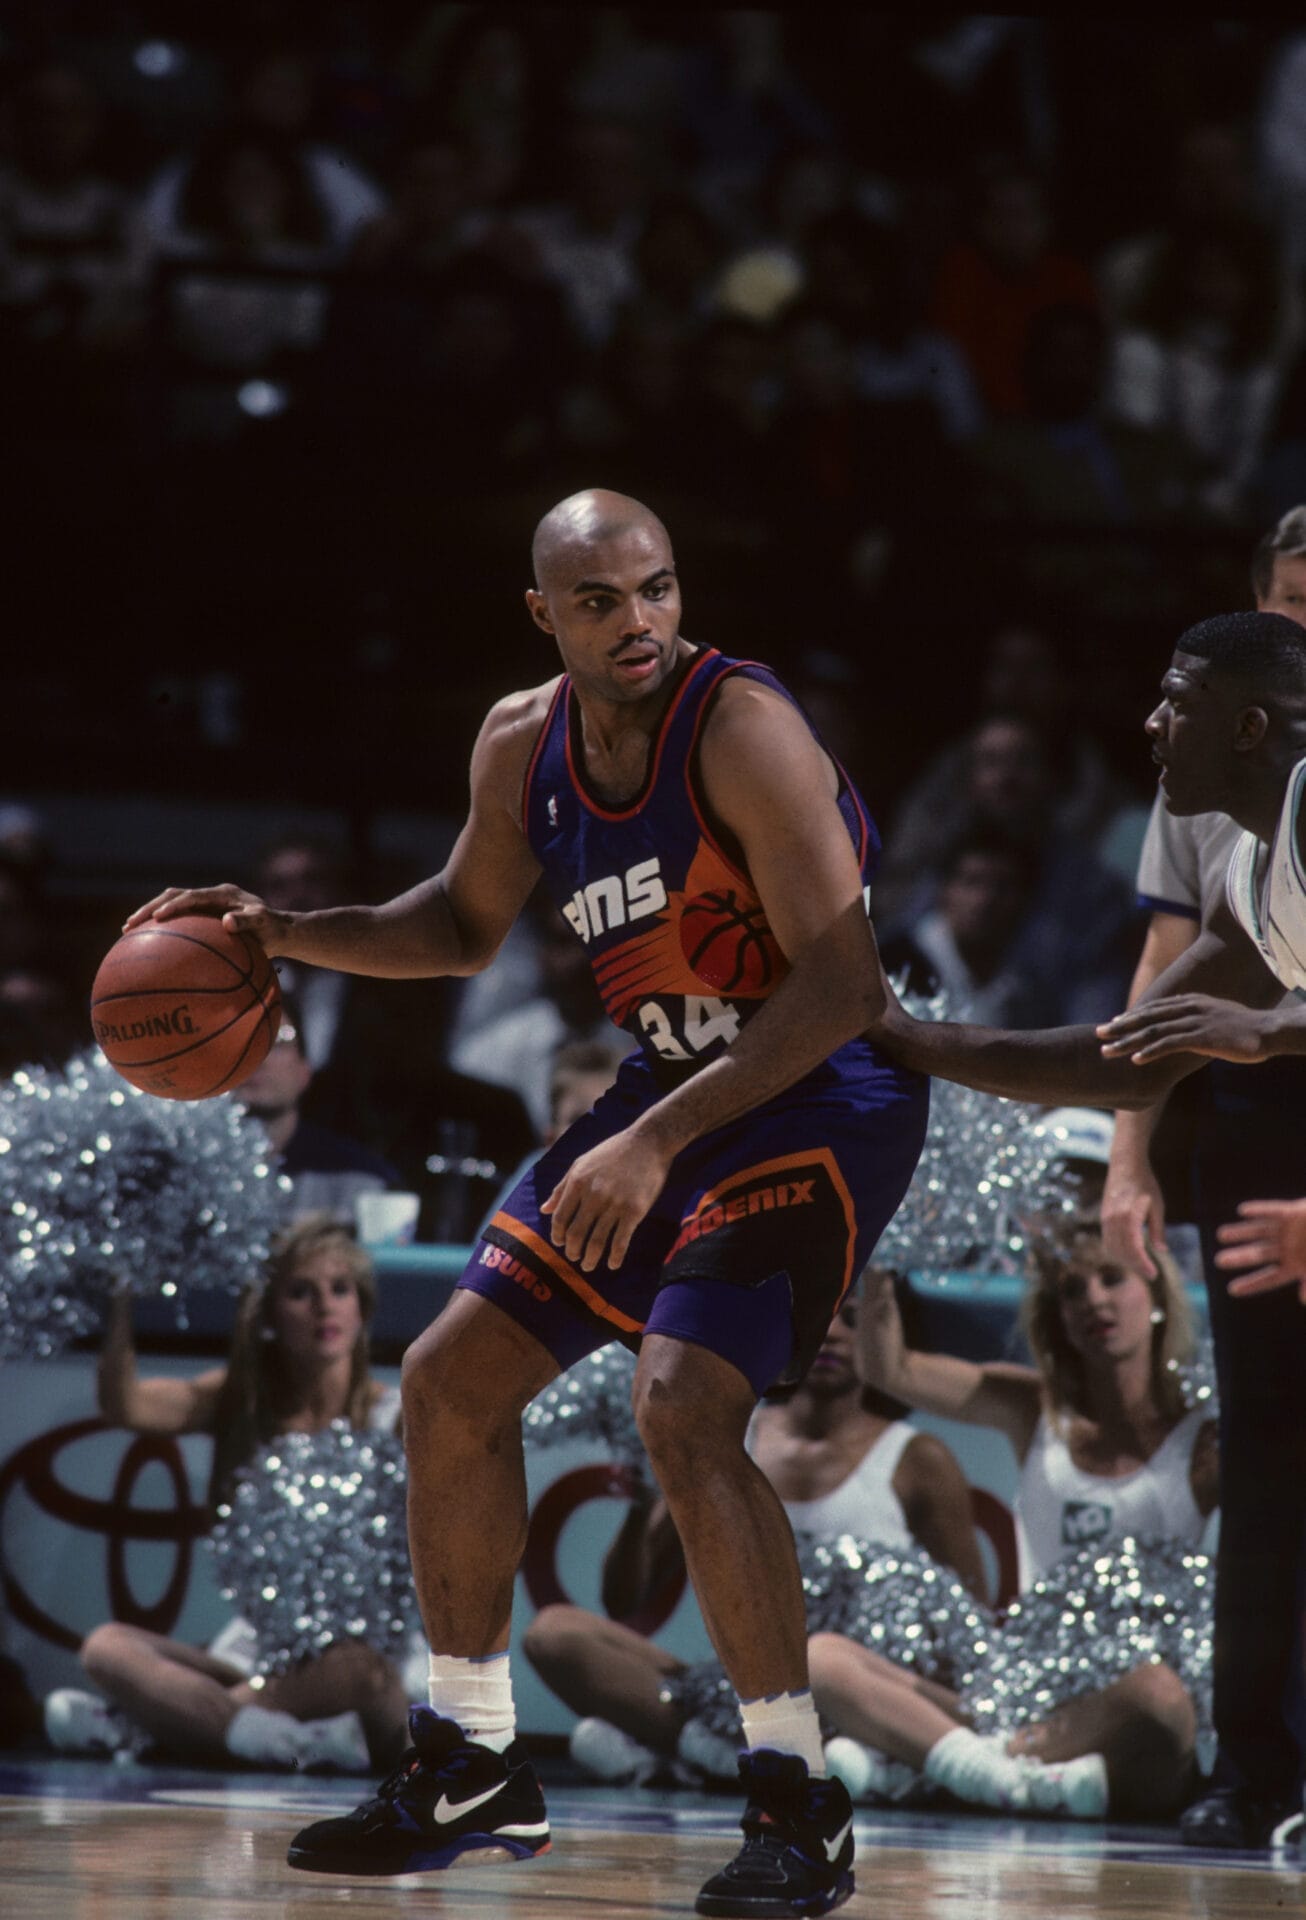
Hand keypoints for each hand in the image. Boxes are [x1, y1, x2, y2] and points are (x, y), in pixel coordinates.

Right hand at [123, 884, 290, 956]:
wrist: (279, 930)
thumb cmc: (273, 930)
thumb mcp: (265, 925)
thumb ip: (248, 922)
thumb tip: (227, 922)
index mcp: (223, 894)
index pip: (192, 896)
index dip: (174, 905)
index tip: (158, 917)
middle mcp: (211, 895)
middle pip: (173, 895)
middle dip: (150, 908)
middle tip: (130, 924)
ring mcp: (206, 905)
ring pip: (171, 904)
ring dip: (150, 915)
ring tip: (128, 932)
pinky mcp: (203, 916)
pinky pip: (179, 920)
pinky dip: (162, 929)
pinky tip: (147, 948)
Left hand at [541, 1127, 673, 1272]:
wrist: (648, 1142)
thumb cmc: (613, 1152)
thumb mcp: (581, 1163)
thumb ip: (562, 1187)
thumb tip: (544, 1210)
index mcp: (577, 1182)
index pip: (560, 1218)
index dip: (558, 1236)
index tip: (560, 1244)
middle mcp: (593, 1195)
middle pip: (576, 1234)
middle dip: (573, 1251)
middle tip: (575, 1258)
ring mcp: (614, 1204)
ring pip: (597, 1241)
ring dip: (591, 1259)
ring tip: (589, 1266)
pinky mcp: (634, 1211)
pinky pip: (621, 1241)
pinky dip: (614, 1257)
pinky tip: (612, 1264)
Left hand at [1097, 994, 1272, 1065]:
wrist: (1267, 1031)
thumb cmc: (1243, 1028)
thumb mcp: (1215, 1017)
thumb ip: (1196, 1019)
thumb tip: (1182, 1027)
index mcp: (1190, 1002)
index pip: (1154, 1008)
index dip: (1131, 1016)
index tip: (1113, 1024)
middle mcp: (1188, 1008)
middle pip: (1147, 1017)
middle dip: (1120, 1027)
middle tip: (1098, 1035)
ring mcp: (1194, 1022)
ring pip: (1152, 1031)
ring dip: (1128, 1042)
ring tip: (1108, 1052)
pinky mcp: (1201, 1038)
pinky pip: (1170, 1044)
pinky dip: (1150, 1051)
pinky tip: (1136, 1060)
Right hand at [1100, 1164, 1164, 1279]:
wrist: (1125, 1164)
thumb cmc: (1145, 1183)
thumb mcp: (1158, 1205)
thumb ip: (1158, 1229)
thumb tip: (1162, 1251)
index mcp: (1128, 1215)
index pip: (1133, 1247)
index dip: (1142, 1263)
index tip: (1153, 1274)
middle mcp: (1113, 1219)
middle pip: (1122, 1251)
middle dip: (1135, 1265)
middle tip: (1151, 1273)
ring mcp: (1106, 1219)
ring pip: (1112, 1248)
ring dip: (1125, 1260)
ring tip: (1141, 1265)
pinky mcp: (1103, 1218)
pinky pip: (1108, 1241)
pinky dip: (1117, 1252)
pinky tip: (1129, 1254)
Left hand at [1215, 1199, 1305, 1303]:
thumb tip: (1303, 1299)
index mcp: (1295, 1266)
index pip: (1270, 1278)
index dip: (1253, 1284)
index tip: (1233, 1290)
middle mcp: (1287, 1249)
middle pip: (1259, 1255)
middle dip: (1240, 1257)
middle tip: (1218, 1261)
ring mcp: (1288, 1231)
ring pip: (1260, 1232)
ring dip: (1242, 1232)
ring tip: (1221, 1235)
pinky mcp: (1293, 1213)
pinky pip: (1273, 1211)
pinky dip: (1259, 1211)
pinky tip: (1243, 1211)